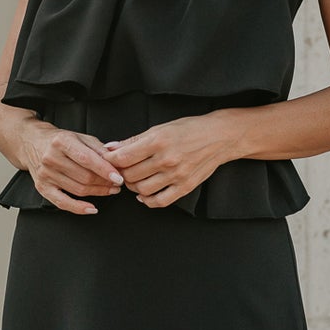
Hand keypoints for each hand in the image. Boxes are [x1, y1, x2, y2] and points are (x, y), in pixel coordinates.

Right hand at [19, 122, 124, 214]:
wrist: (31, 142)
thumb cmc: (59, 140)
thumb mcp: (80, 136)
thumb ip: (99, 148)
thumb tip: (117, 159)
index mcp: (61, 142)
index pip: (87, 159)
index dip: (105, 170)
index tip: (119, 177)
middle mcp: (51, 158)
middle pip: (84, 177)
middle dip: (105, 182)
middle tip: (118, 183)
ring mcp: (45, 174)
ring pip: (78, 190)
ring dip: (98, 192)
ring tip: (110, 190)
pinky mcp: (42, 187)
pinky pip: (62, 202)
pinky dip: (78, 208)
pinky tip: (92, 208)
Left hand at [103, 113, 235, 208]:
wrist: (220, 137)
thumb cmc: (190, 129)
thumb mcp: (160, 128)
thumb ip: (135, 140)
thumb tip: (111, 148)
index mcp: (158, 141)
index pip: (124, 157)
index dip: (111, 161)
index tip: (109, 160)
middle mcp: (167, 159)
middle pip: (130, 175)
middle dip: (121, 173)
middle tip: (122, 169)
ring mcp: (177, 175)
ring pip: (142, 189)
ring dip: (133, 187)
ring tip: (134, 179)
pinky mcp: (185, 186)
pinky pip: (160, 201)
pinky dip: (148, 201)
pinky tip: (144, 195)